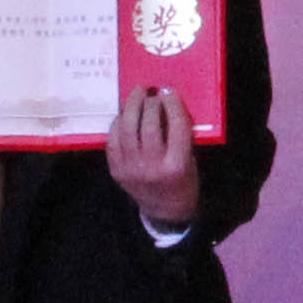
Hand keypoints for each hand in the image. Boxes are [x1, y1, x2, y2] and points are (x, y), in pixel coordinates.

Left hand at [107, 85, 200, 230]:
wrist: (166, 211)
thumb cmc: (184, 181)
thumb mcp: (190, 159)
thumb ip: (180, 135)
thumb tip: (167, 104)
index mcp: (177, 165)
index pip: (176, 126)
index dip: (172, 104)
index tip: (168, 90)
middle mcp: (152, 167)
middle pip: (149, 125)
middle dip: (150, 104)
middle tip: (151, 92)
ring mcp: (131, 169)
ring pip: (127, 130)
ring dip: (131, 107)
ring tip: (136, 95)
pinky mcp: (116, 170)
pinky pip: (113, 141)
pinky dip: (118, 124)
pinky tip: (124, 115)